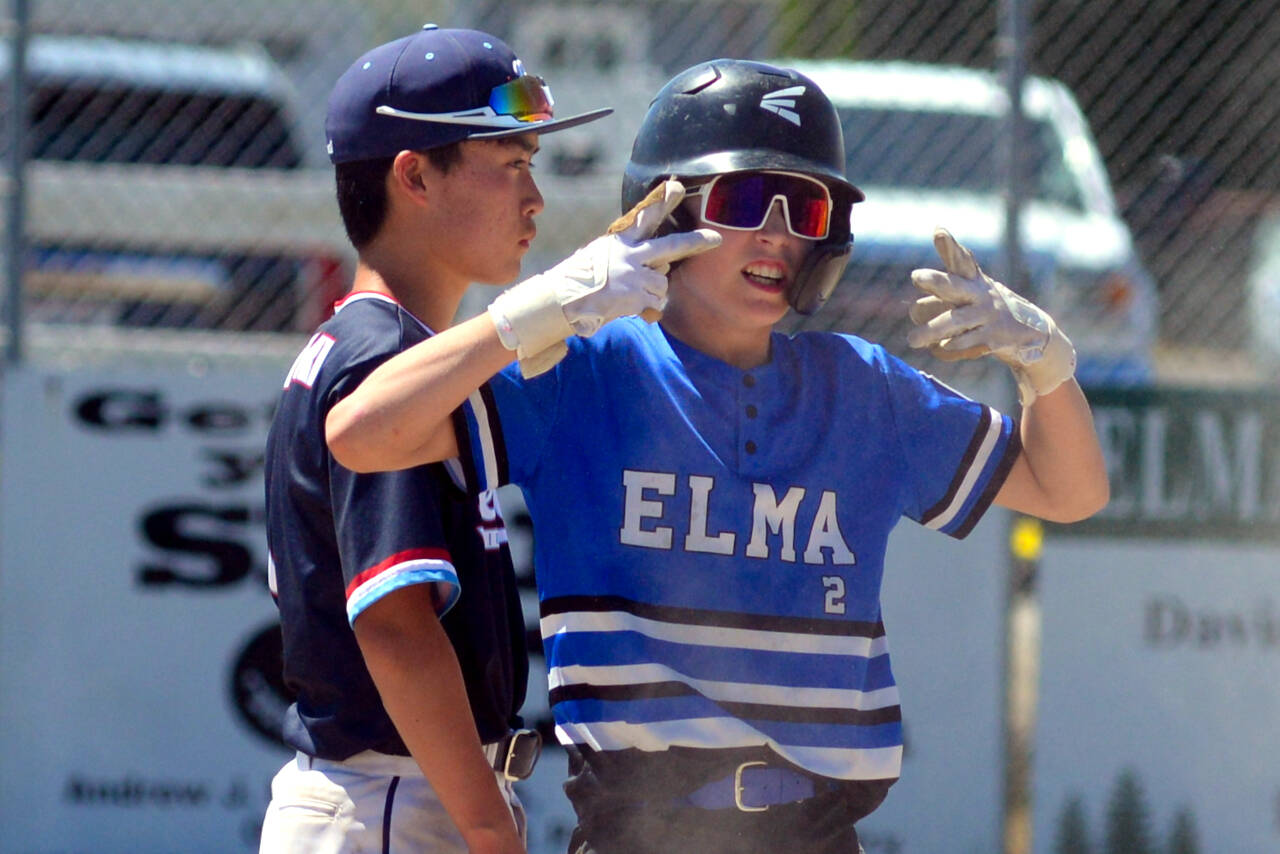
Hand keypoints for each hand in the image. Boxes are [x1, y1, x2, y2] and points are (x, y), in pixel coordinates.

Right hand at [488, 180, 719, 376]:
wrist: (563, 300)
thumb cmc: (579, 279)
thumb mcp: (600, 255)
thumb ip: (626, 254)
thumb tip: (656, 264)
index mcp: (620, 241)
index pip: (645, 217)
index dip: (663, 201)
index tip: (678, 186)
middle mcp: (630, 256)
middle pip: (671, 246)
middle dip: (696, 242)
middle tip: (715, 239)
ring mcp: (634, 276)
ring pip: (662, 283)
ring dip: (653, 291)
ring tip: (631, 294)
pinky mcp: (635, 297)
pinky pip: (656, 303)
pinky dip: (649, 309)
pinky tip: (631, 307)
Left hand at [906, 227, 1075, 404]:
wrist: (1029, 331)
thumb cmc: (986, 308)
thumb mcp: (972, 291)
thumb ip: (945, 293)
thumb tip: (914, 309)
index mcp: (973, 280)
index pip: (960, 260)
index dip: (950, 246)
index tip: (939, 231)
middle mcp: (980, 294)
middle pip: (954, 285)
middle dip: (937, 280)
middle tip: (917, 275)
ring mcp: (987, 315)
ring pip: (955, 321)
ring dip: (932, 330)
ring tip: (911, 340)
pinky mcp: (992, 337)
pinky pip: (966, 342)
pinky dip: (951, 347)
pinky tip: (941, 347)